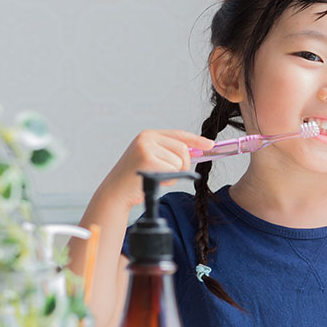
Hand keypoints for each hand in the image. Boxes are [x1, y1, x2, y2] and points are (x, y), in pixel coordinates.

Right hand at [98, 130, 215, 208]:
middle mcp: (147, 138)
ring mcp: (146, 147)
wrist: (116, 192)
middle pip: (183, 149)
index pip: (179, 135)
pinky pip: (173, 170)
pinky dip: (168, 180)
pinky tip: (153, 180)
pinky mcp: (148, 159)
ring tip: (156, 177)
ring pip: (179, 161)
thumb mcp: (153, 159)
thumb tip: (198, 151)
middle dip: (184, 164)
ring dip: (173, 174)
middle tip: (170, 175)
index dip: (196, 140)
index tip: (210, 144)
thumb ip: (171, 153)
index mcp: (148, 135)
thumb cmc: (136, 178)